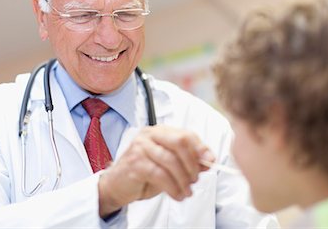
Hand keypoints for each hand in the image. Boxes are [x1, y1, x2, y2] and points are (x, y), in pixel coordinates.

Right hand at [98, 125, 213, 216]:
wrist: (117, 186)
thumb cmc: (144, 173)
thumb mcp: (170, 166)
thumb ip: (188, 161)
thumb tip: (209, 160)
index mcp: (160, 131)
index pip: (186, 134)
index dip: (201, 148)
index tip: (210, 162)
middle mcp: (150, 135)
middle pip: (180, 142)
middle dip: (192, 163)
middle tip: (195, 179)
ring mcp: (141, 147)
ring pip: (171, 160)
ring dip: (183, 180)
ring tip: (187, 192)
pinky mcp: (135, 163)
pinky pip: (160, 175)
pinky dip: (173, 187)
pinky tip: (177, 195)